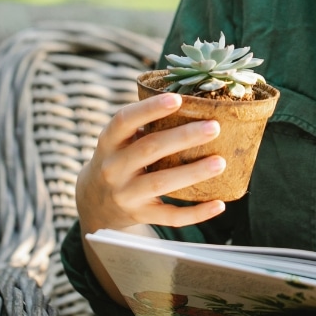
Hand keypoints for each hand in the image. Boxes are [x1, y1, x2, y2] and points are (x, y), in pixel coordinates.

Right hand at [76, 91, 226, 234]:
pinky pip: (170, 216)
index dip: (149, 109)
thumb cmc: (117, 159)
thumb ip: (143, 125)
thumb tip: (191, 103)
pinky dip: (196, 213)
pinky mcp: (139, 215)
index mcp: (108, 142)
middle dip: (183, 137)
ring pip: (161, 183)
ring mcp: (125, 194)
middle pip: (149, 149)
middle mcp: (113, 168)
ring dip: (193, 172)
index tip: (177, 99)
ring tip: (220, 162)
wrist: (94, 201)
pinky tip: (219, 204)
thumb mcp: (118, 141)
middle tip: (214, 127)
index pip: (124, 120)